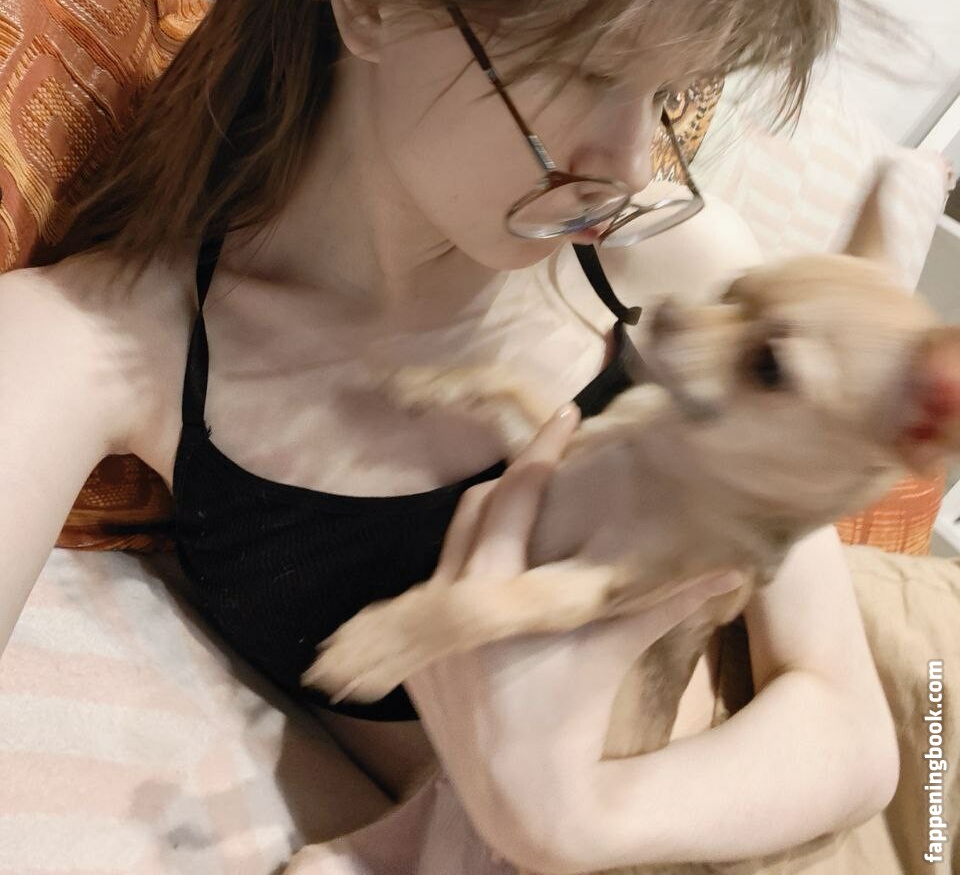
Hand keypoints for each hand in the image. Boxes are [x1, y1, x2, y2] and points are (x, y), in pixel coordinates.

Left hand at [404, 401, 746, 869]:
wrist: (525, 799)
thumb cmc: (578, 718)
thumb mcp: (620, 648)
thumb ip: (670, 598)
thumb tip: (733, 562)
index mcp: (496, 594)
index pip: (516, 495)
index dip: (544, 451)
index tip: (568, 415)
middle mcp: (450, 605)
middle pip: (479, 508)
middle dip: (519, 474)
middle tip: (554, 444)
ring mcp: (429, 631)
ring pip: (455, 543)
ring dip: (491, 517)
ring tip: (532, 496)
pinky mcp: (419, 658)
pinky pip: (438, 587)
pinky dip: (472, 564)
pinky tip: (507, 562)